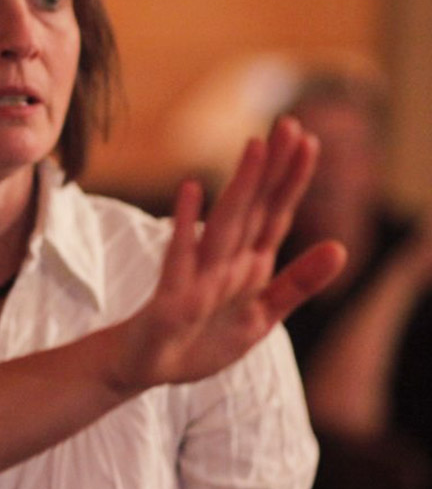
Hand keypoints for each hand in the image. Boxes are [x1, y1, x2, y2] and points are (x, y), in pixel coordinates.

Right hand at [113, 116, 345, 390]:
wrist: (148, 365)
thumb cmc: (201, 337)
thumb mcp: (261, 317)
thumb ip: (298, 284)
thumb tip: (341, 248)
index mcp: (249, 264)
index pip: (276, 215)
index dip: (293, 180)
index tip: (309, 139)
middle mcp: (224, 260)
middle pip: (253, 209)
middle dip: (272, 168)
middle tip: (288, 124)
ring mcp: (197, 274)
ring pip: (225, 224)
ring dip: (241, 186)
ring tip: (255, 148)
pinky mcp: (172, 295)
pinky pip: (180, 257)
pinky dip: (185, 225)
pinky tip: (191, 190)